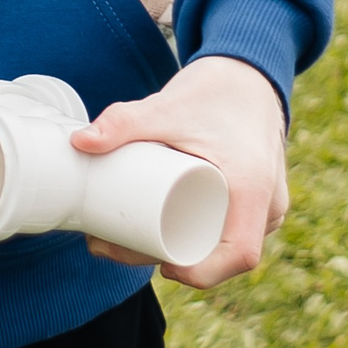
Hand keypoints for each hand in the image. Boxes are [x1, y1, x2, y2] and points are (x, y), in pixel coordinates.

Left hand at [70, 54, 286, 287]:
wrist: (247, 74)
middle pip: (223, 254)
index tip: (163, 268)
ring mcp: (266, 205)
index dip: (202, 273)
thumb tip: (79, 142)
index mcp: (254, 188)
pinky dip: (201, 241)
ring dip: (183, 253)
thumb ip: (125, 121)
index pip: (240, 254)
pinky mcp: (256, 202)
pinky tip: (164, 241)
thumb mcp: (168, 107)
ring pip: (226, 245)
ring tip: (128, 240)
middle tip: (118, 248)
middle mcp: (268, 203)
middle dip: (169, 261)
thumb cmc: (215, 91)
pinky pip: (232, 233)